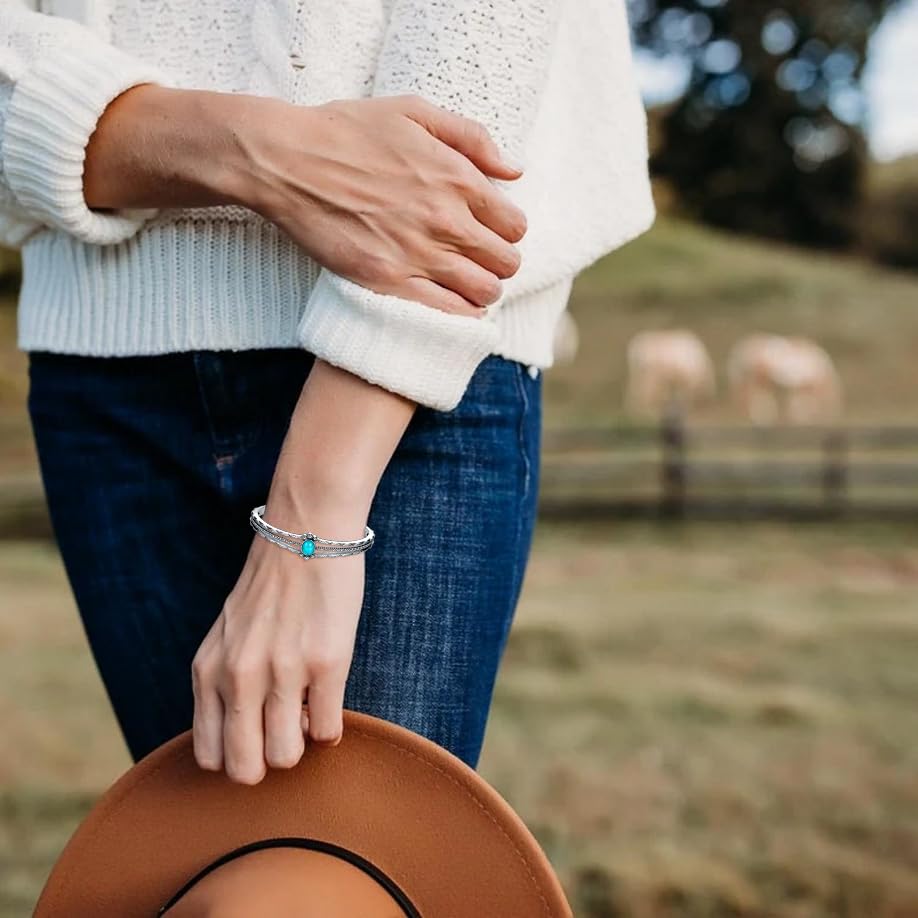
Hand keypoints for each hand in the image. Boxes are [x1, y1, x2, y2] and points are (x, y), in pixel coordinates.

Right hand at [84, 86, 527, 316]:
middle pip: (506, 263)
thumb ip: (472, 138)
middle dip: (499, 263)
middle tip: (478, 260)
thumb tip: (514, 171)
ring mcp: (418, 255)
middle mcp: (445, 220)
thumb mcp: (414, 111)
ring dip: (482, 290)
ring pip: (484, 292)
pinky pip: (447, 312)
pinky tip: (448, 303)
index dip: (507, 231)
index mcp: (457, 178)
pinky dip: (458, 313)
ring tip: (464, 283)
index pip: (515, 225)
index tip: (490, 232)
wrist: (287, 161)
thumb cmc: (347, 131)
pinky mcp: (389, 282)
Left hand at [191, 506, 366, 784]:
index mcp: (208, 670)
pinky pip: (328, 731)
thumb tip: (246, 732)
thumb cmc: (271, 582)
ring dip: (303, 744)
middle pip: (246, 770)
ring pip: (287, 757)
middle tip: (286, 730)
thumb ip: (224, 680)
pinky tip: (330, 694)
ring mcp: (283, 672)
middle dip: (269, 762)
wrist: (307, 532)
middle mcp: (239, 677)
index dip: (238, 755)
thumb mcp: (227, 633)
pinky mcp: (327, 663)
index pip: (209, 756)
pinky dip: (332, 726)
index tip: (258, 733)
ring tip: (310, 710)